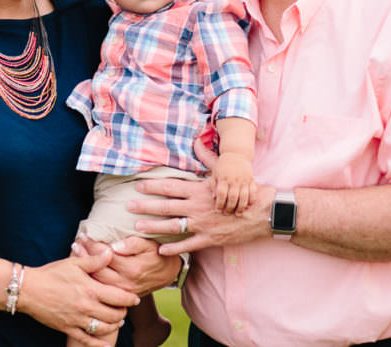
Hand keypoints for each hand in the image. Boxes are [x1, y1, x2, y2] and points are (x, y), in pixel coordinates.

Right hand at [18, 247, 138, 346]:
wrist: (29, 289)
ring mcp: (77, 319)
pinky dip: (99, 343)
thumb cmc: (51, 274)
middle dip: (124, 312)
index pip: (118, 297)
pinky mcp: (67, 329)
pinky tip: (107, 343)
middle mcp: (86, 306)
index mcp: (90, 289)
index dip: (130, 298)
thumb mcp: (74, 263)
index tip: (135, 298)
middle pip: (114, 314)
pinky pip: (87, 340)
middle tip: (126, 308)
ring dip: (114, 325)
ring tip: (118, 320)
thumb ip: (95, 260)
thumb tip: (111, 252)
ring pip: (104, 328)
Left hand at [73, 235, 179, 294]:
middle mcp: (125, 283)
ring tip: (75, 253)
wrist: (168, 273)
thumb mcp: (148, 244)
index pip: (106, 255)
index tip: (84, 235)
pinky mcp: (121, 296)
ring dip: (85, 267)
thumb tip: (114, 246)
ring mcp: (122, 292)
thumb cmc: (157, 254)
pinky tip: (83, 267)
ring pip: (97, 281)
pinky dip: (90, 276)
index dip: (93, 244)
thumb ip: (132, 244)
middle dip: (84, 255)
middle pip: (98, 269)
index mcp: (132, 269)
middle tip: (75, 243)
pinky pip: (101, 287)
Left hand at [129, 139, 272, 255]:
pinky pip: (187, 245)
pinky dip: (173, 249)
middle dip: (145, 206)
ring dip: (153, 227)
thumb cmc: (243, 189)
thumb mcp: (224, 171)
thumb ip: (207, 157)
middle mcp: (196, 207)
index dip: (152, 186)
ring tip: (137, 228)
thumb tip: (197, 140)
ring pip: (172, 226)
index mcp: (199, 189)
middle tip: (129, 206)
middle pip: (165, 206)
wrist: (262, 212)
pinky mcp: (209, 239)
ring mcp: (202, 225)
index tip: (138, 185)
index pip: (170, 186)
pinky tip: (161, 250)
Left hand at [211, 153, 255, 213]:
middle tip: (227, 213)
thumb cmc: (223, 164)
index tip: (218, 209)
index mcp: (223, 178)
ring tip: (238, 213)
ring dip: (241, 207)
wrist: (236, 153)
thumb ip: (213, 185)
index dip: (219, 203)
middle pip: (232, 197)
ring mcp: (244, 180)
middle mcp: (234, 180)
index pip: (221, 194)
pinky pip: (253, 191)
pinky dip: (252, 199)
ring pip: (244, 196)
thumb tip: (214, 198)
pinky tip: (248, 205)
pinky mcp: (251, 179)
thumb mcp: (215, 173)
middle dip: (229, 207)